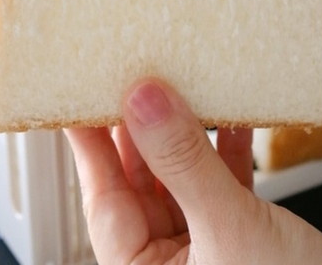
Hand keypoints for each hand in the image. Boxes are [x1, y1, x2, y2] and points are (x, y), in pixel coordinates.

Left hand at [65, 78, 321, 264]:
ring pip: (180, 181)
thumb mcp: (232, 229)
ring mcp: (204, 254)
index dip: (90, 141)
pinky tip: (231, 118)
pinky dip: (226, 153)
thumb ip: (185, 164)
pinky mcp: (241, 244)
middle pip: (139, 184)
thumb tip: (144, 104)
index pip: (103, 197)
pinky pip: (221, 188)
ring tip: (180, 85)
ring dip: (185, 135)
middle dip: (140, 129)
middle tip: (134, 75)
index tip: (80, 91)